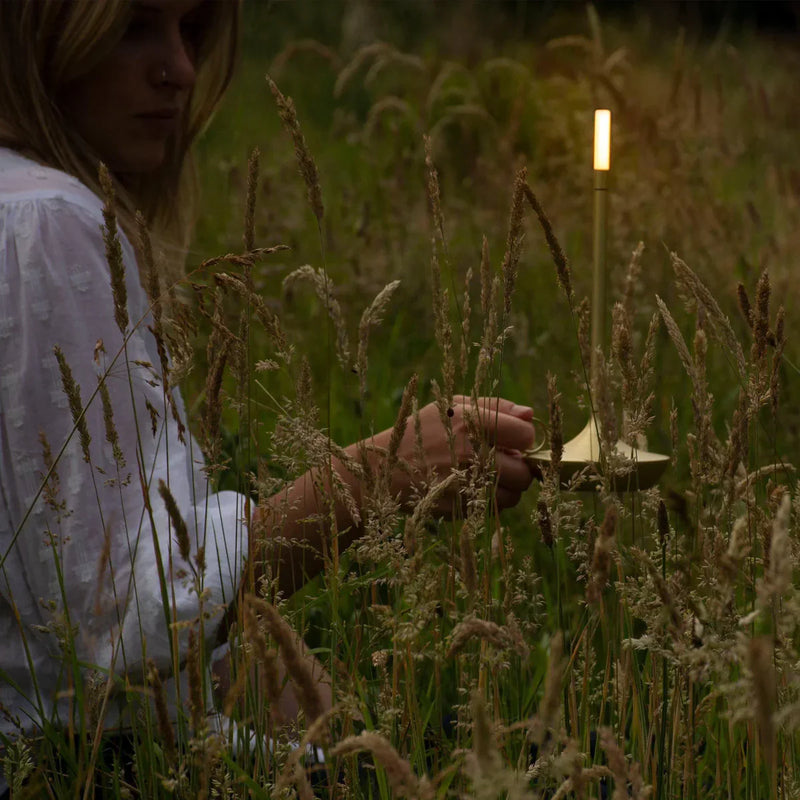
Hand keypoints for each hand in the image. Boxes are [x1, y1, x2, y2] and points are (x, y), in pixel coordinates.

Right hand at [389, 395, 535, 512]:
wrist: (383, 469)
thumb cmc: (421, 432)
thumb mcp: (452, 408)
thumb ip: (494, 406)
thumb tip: (530, 415)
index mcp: (470, 422)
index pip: (525, 435)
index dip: (524, 438)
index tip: (514, 440)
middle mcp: (469, 453)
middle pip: (523, 471)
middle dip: (518, 468)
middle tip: (502, 462)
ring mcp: (463, 484)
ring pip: (512, 496)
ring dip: (505, 487)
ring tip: (486, 475)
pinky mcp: (458, 508)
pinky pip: (491, 508)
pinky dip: (488, 500)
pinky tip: (470, 486)